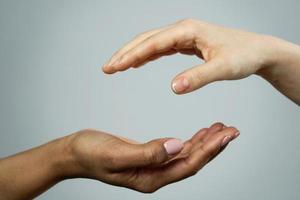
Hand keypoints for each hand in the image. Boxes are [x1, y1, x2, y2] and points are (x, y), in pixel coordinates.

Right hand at [66, 123, 238, 192]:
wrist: (75, 152)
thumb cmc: (91, 153)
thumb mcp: (117, 154)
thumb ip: (148, 153)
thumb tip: (178, 145)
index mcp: (150, 178)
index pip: (187, 165)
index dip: (208, 150)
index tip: (226, 135)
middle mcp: (156, 175)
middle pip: (193, 162)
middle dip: (214, 147)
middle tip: (232, 131)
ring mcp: (153, 167)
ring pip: (187, 156)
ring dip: (205, 143)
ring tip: (221, 129)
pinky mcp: (150, 157)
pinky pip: (177, 150)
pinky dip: (191, 141)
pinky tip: (199, 134)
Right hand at [102, 19, 299, 103]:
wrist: (257, 51)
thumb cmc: (243, 56)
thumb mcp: (222, 68)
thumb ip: (198, 77)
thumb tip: (174, 87)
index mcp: (188, 31)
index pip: (152, 42)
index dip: (131, 55)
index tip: (113, 67)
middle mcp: (183, 30)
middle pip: (146, 39)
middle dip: (125, 53)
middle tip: (107, 68)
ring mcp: (184, 35)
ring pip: (151, 43)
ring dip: (133, 54)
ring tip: (116, 67)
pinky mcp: (187, 43)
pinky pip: (161, 48)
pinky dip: (147, 55)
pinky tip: (139, 63)